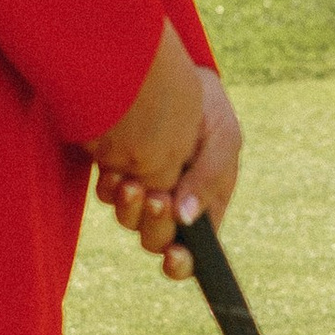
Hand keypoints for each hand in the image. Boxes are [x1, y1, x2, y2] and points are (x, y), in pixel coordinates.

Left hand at [93, 42, 239, 280]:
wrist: (178, 71)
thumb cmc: (210, 109)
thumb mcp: (224, 139)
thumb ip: (210, 179)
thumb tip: (187, 219)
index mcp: (204, 206)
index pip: (193, 252)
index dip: (181, 262)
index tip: (173, 255)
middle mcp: (172, 206)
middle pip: (157, 240)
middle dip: (154, 226)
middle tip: (155, 199)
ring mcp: (144, 190)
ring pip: (131, 220)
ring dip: (129, 208)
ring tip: (130, 183)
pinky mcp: (119, 172)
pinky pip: (110, 194)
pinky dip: (110, 189)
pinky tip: (113, 171)